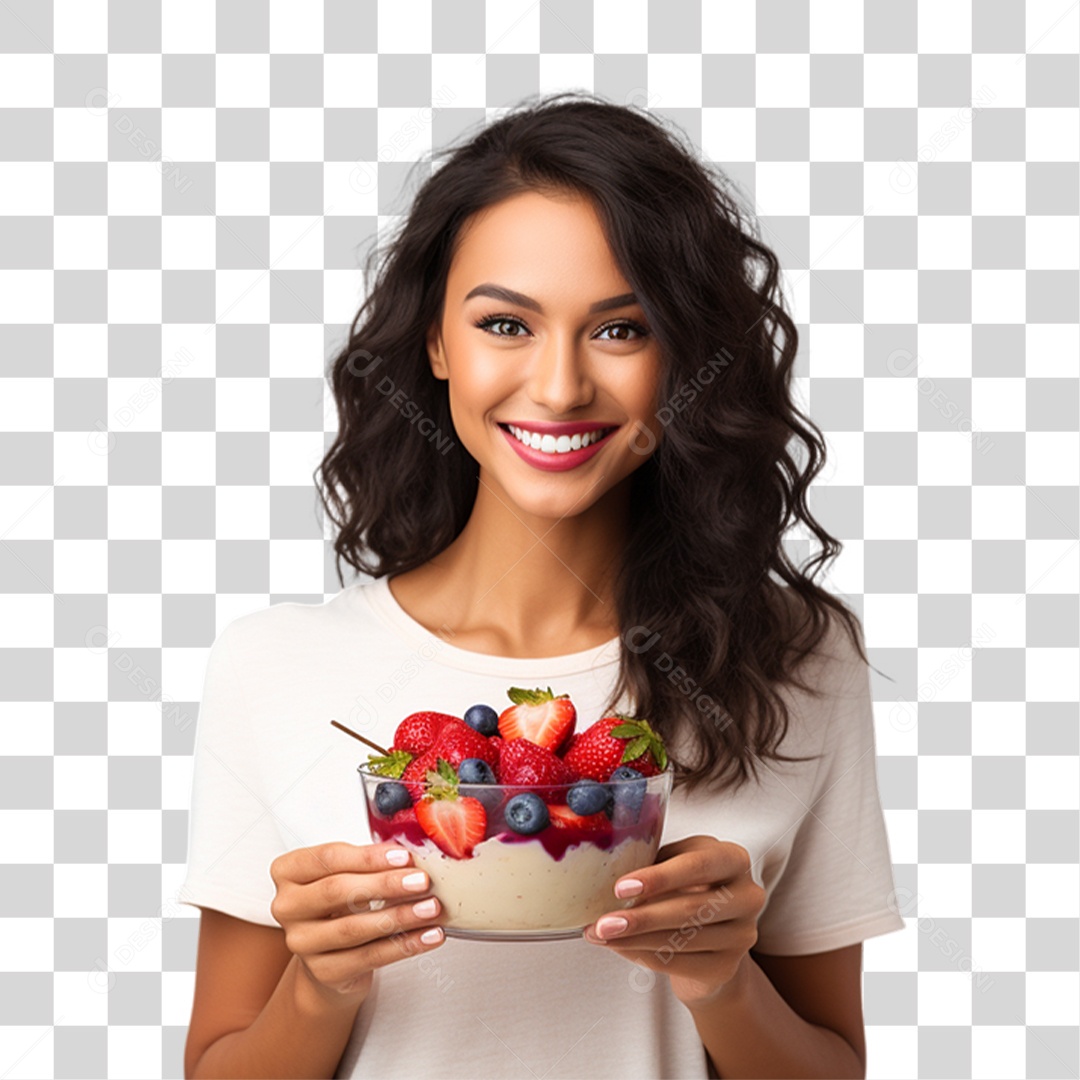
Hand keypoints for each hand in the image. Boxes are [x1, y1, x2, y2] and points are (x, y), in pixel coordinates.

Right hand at [269, 841, 445, 1004]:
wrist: (329, 954)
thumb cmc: (340, 902)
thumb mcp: (346, 873)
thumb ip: (369, 862)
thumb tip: (414, 855)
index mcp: (289, 871)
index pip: (329, 858)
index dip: (368, 858)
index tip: (404, 856)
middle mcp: (287, 907)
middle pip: (338, 892)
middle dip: (385, 885)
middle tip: (422, 881)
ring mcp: (301, 942)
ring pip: (354, 928)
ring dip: (399, 916)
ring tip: (431, 908)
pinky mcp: (323, 971)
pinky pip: (368, 957)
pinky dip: (404, 945)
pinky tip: (428, 936)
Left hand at [583, 834, 764, 1007]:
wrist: (711, 938)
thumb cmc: (684, 888)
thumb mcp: (675, 864)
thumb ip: (652, 862)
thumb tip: (604, 869)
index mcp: (733, 858)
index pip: (698, 865)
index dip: (660, 877)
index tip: (621, 887)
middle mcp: (747, 895)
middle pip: (690, 908)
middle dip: (640, 917)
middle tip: (601, 923)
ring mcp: (742, 935)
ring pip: (680, 940)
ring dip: (633, 940)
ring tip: (598, 935)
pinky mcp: (727, 967)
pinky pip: (678, 964)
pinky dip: (642, 956)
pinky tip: (618, 948)